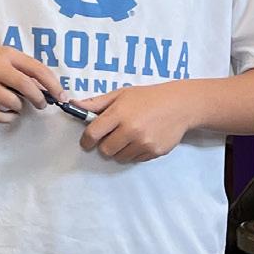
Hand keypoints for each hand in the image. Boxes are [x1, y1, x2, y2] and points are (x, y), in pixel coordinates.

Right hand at [0, 45, 62, 122]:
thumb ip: (21, 68)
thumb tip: (46, 88)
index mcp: (5, 54)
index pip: (37, 69)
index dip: (53, 84)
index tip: (61, 95)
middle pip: (27, 87)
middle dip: (39, 99)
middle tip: (41, 104)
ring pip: (13, 102)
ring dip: (20, 107)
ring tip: (16, 105)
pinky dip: (8, 118)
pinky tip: (8, 114)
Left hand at [74, 84, 192, 162]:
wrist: (180, 105)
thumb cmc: (147, 97)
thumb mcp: (121, 94)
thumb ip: (96, 102)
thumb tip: (73, 104)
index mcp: (119, 114)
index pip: (93, 133)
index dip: (86, 140)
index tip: (86, 142)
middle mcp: (131, 130)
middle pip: (105, 150)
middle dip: (104, 145)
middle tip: (112, 136)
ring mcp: (144, 143)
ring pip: (120, 157)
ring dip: (119, 150)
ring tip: (128, 137)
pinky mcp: (155, 152)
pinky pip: (135, 159)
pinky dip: (134, 152)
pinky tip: (141, 139)